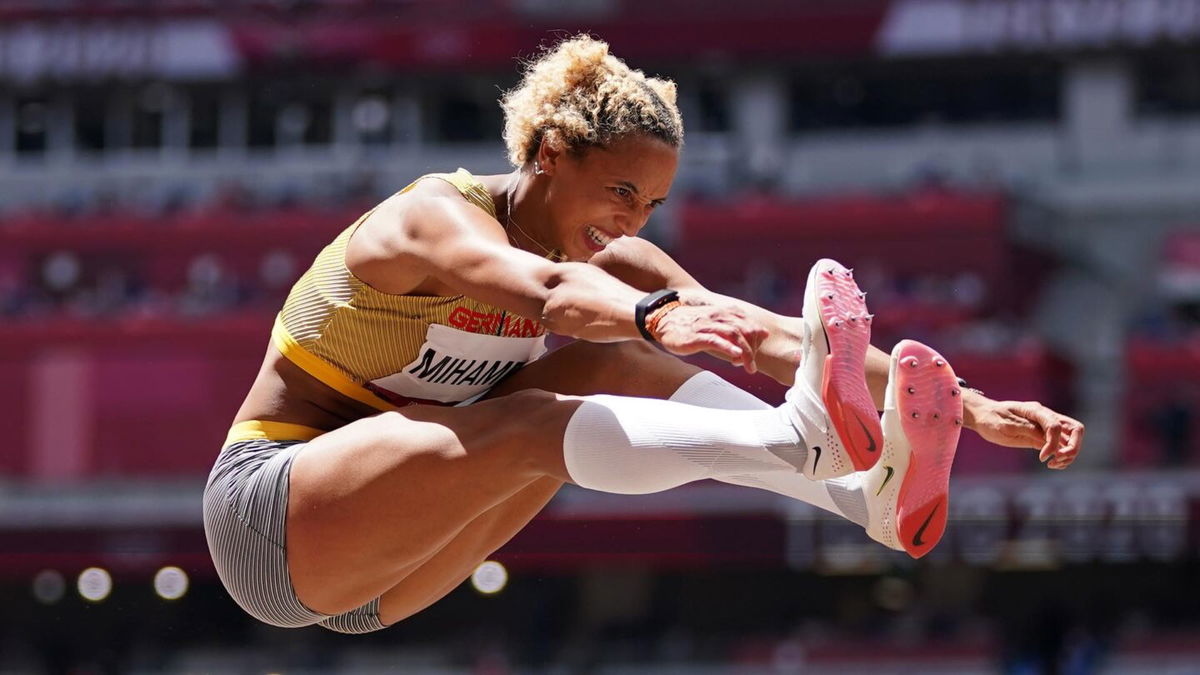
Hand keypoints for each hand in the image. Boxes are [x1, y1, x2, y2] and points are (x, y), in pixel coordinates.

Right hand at [650, 300, 767, 373]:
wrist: (662, 319)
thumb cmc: (687, 324)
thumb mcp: (711, 322)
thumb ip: (729, 328)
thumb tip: (747, 339)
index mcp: (723, 312)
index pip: (748, 322)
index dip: (757, 335)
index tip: (758, 347)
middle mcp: (717, 316)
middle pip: (745, 329)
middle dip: (753, 348)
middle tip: (752, 365)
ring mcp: (707, 326)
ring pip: (734, 334)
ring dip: (745, 352)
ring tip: (749, 366)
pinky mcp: (696, 336)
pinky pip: (715, 340)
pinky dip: (728, 347)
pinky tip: (735, 356)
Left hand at [965, 397, 1084, 469]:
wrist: (983, 416)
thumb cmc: (992, 418)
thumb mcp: (1006, 425)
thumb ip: (1027, 430)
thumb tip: (1046, 440)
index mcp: (1036, 410)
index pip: (1055, 425)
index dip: (1053, 444)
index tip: (1042, 458)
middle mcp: (1045, 417)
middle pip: (1075, 429)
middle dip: (1073, 447)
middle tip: (1058, 460)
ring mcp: (1046, 426)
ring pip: (1070, 438)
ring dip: (1069, 453)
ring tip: (1054, 465)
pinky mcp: (1042, 436)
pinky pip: (1061, 445)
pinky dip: (1062, 456)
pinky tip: (1052, 464)